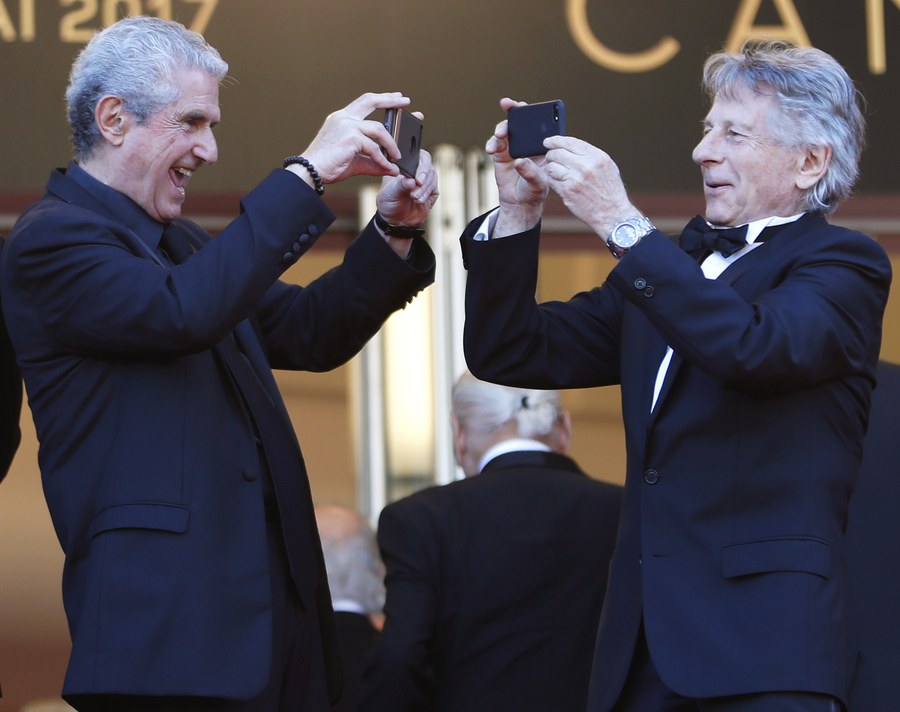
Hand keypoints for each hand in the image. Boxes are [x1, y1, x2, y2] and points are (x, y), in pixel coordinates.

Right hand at [296, 92, 410, 185]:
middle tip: (406, 102)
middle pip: (371, 100)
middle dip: (391, 100)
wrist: (309, 172)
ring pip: (378, 129)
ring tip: (397, 156)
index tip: (396, 96)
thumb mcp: (355, 161)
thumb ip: (374, 161)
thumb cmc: (328, 166)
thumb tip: (392, 168)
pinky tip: (388, 167)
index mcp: (342, 118)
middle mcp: (344, 117)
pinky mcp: (350, 138)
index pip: (365, 102)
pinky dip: (383, 159)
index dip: (382, 98)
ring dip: (391, 143)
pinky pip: (373, 148)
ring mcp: (346, 125)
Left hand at [375, 148, 438, 257]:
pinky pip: (434, 189)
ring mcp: (426, 180)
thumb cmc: (389, 201)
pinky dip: (426, 195)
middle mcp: (417, 170)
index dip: (422, 165)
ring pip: (432, 178)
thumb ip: (400, 185)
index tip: (418, 178)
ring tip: (414, 197)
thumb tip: (412, 181)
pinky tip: (418, 201)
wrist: (394, 219)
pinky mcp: (432, 191)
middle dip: (424, 179)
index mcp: (406, 164)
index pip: (419, 156)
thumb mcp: (390, 192)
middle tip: (417, 188)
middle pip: (428, 167)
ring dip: (424, 189)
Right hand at [486, 98, 548, 236]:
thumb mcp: (539, 184)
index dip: (534, 112)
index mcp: (541, 145)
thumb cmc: (535, 191)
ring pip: (506, 129)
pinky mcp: (501, 154)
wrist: (520, 203)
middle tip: (507, 104)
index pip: (540, 124)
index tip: (527, 106)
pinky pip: (495, 143)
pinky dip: (492, 143)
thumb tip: (519, 161)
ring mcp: (513, 146)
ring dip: (502, 128)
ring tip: (500, 135)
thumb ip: (530, 172)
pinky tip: (490, 149)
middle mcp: (527, 142)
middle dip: (514, 110)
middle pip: (521, 121)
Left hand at [543, 136, 638, 236]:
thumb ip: (589, 155)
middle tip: (551, 159)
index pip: (570, 142)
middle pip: (557, 153)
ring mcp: (575, 179)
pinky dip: (553, 181)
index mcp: (596, 157)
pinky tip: (560, 183)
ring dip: (551, 169)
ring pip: (551, 167)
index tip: (548, 142)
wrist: (612, 214)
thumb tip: (570, 146)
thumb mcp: (606, 166)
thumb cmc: (610, 191)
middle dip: (551, 155)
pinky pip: (552, 181)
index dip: (556, 140)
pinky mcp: (567, 192)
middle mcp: (585, 166)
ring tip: (558, 173)